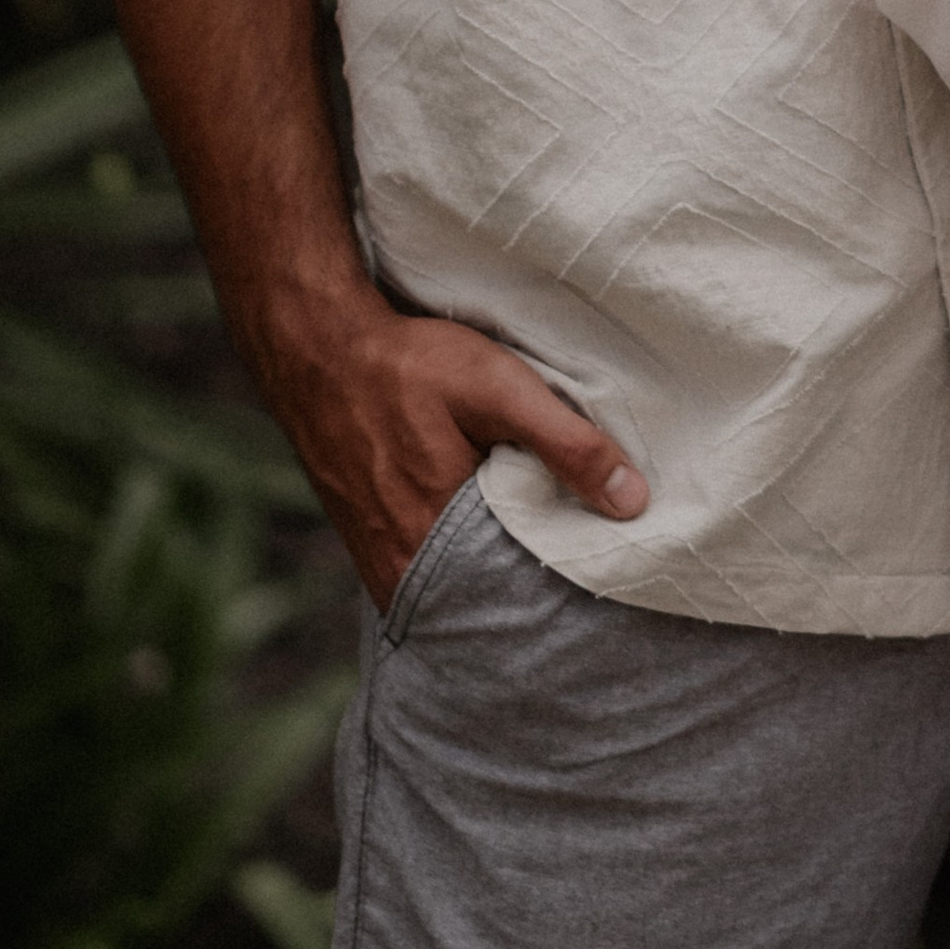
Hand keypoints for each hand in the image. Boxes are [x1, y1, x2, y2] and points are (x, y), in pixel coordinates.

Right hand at [256, 286, 650, 609]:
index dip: (563, 583)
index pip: (520, 594)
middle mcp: (402, 569)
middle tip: (580, 565)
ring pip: (458, 585)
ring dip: (497, 570)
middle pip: (488, 597)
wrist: (319, 351)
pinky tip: (488, 530)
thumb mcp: (499, 389)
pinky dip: (463, 557)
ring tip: (541, 544)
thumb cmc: (408, 366)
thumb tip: (630, 501)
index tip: (605, 570)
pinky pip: (429, 569)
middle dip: (533, 586)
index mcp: (436, 543)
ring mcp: (379, 559)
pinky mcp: (369, 541)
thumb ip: (565, 443)